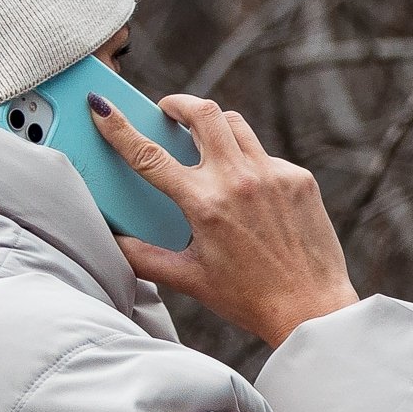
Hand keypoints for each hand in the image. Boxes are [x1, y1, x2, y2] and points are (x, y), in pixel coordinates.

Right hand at [88, 91, 359, 347]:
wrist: (310, 309)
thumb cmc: (248, 298)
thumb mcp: (188, 279)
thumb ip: (144, 258)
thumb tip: (114, 242)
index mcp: (204, 204)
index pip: (150, 156)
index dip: (119, 128)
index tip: (102, 106)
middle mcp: (238, 181)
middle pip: (202, 112)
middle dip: (178, 103)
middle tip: (167, 111)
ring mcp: (273, 175)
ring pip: (234, 124)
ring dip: (212, 125)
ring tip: (204, 141)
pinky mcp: (299, 178)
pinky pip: (264, 155)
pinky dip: (248, 162)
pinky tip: (247, 190)